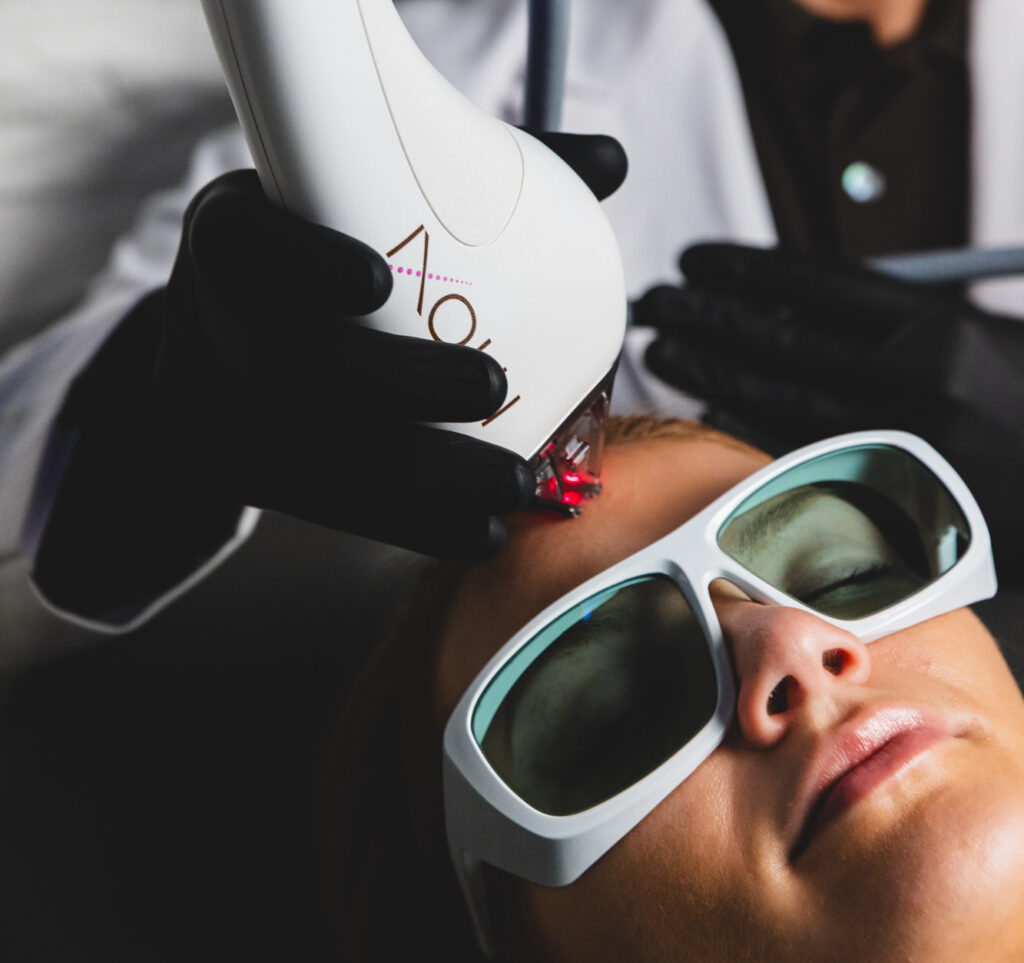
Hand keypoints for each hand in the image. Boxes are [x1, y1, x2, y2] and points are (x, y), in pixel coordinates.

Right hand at [35, 135, 626, 619]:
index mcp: (235, 240)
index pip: (246, 244)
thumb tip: (609, 160)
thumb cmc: (321, 252)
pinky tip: (486, 535)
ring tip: (518, 487)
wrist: (219, 344)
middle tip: (494, 384)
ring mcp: (230, 415)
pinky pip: (343, 513)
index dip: (304, 265)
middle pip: (300, 368)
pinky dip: (420, 527)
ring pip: (329, 458)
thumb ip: (471, 175)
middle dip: (399, 383)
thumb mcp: (353, 201)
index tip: (378, 283)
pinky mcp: (260, 479)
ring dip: (430, 479)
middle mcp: (216, 326)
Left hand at [635, 243, 1023, 576]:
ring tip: (662, 344)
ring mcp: (888, 439)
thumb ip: (893, 318)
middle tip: (653, 301)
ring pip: (774, 393)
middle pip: (778, 336)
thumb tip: (788, 304)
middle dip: (704, 314)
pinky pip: (792, 449)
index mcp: (935, 326)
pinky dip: (747, 422)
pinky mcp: (877, 488)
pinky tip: (709, 400)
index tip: (696, 260)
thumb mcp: (975, 339)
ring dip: (708, 365)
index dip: (745, 270)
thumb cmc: (1017, 402)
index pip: (814, 285)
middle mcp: (907, 379)